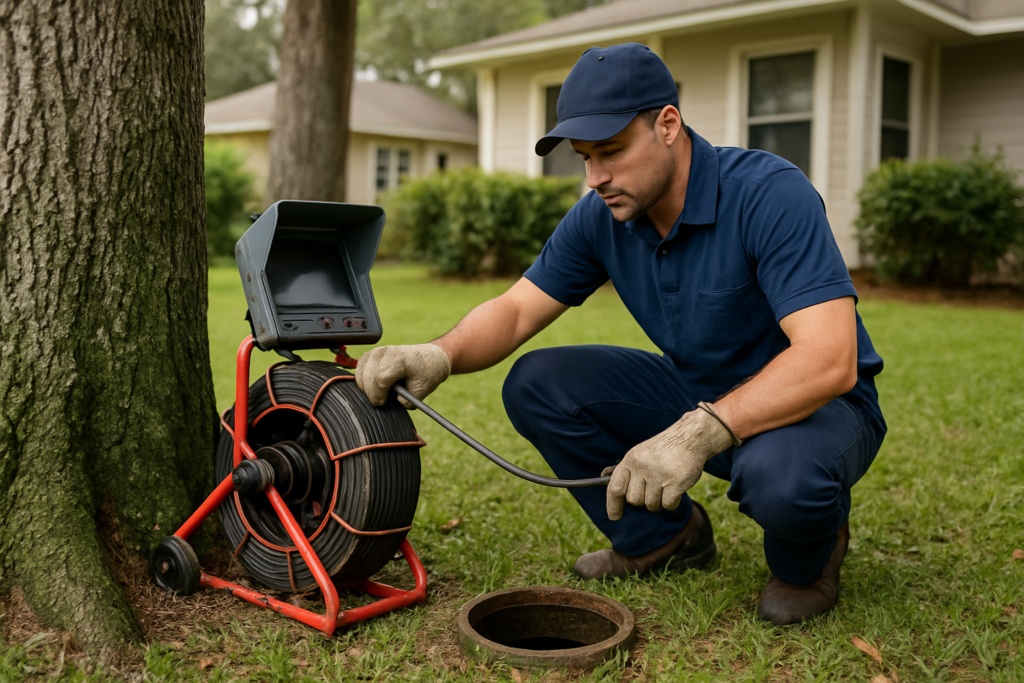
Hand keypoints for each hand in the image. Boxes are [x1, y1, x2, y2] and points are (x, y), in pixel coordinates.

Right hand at [355, 343, 451, 407]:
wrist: (429, 358)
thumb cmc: (426, 373)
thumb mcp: (421, 390)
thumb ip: (406, 401)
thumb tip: (394, 403)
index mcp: (401, 359)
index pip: (381, 378)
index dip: (378, 394)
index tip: (383, 403)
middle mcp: (386, 352)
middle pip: (369, 376)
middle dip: (372, 393)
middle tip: (381, 402)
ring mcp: (377, 351)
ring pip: (361, 373)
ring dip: (366, 387)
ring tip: (380, 393)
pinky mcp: (371, 354)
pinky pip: (359, 369)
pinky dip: (363, 380)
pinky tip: (373, 386)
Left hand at [605, 406, 734, 519]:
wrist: (689, 438)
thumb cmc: (663, 451)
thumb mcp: (640, 454)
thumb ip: (626, 470)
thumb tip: (605, 482)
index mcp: (631, 459)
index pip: (615, 487)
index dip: (613, 505)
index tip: (615, 517)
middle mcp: (642, 466)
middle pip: (634, 500)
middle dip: (643, 500)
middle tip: (653, 489)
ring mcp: (659, 475)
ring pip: (651, 505)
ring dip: (659, 501)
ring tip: (665, 485)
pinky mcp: (676, 482)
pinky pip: (668, 506)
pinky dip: (672, 503)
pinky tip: (675, 490)